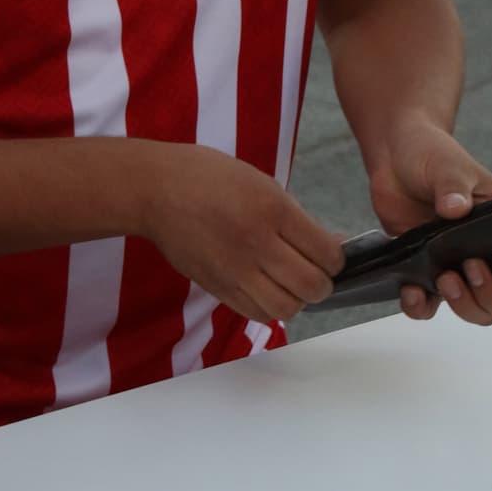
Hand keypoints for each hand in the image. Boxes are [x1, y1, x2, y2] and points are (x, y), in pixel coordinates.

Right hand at [138, 145, 343, 326]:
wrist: (155, 190)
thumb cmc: (209, 177)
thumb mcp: (261, 182)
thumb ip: (296, 217)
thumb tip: (332, 244)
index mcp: (272, 209)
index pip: (326, 253)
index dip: (336, 259)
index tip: (330, 255)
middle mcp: (255, 243)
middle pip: (311, 286)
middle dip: (322, 284)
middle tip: (316, 274)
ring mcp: (234, 269)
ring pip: (285, 308)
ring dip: (296, 300)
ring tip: (290, 285)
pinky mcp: (216, 286)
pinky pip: (255, 313)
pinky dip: (270, 308)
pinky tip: (267, 290)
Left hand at [368, 121, 491, 324]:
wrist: (395, 156)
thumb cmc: (432, 155)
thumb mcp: (447, 166)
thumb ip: (452, 186)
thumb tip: (456, 209)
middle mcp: (488, 253)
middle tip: (468, 269)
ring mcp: (457, 265)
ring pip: (476, 310)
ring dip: (463, 305)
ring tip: (442, 279)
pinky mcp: (426, 271)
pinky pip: (429, 306)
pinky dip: (420, 307)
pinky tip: (411, 292)